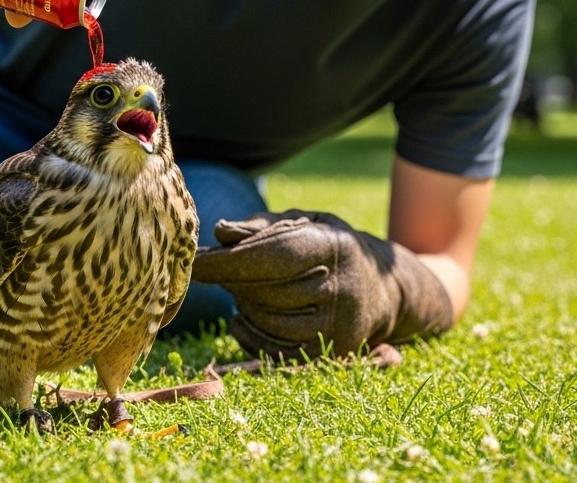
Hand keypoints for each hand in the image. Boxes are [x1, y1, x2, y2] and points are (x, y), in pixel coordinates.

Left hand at [190, 210, 453, 359]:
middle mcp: (341, 287)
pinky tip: (241, 316)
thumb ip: (261, 227)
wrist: (381, 289)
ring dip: (241, 303)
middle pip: (265, 289)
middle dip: (231, 279)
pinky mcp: (332, 352)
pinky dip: (246, 333)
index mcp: (334, 246)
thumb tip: (219, 232)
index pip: (273, 254)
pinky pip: (273, 348)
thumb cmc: (327, 248)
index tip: (195, 262)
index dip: (229, 260)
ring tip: (240, 288)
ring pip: (266, 318)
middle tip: (214, 270)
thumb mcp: (303, 224)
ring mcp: (338, 324)